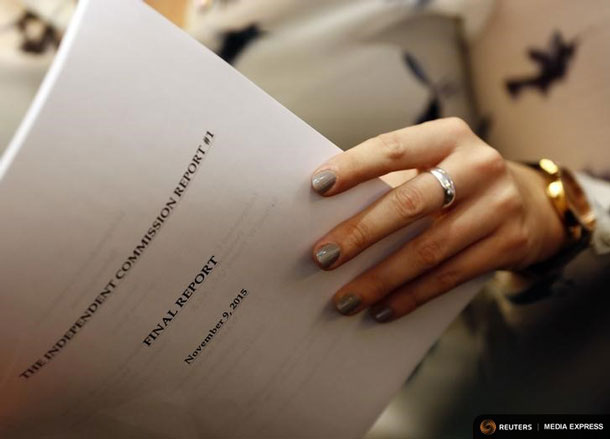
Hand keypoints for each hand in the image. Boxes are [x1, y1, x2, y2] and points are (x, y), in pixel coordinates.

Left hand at [310, 118, 566, 321]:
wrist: (529, 203)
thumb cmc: (457, 182)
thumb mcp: (433, 165)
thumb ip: (392, 181)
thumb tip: (330, 217)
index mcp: (449, 136)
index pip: (394, 149)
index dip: (354, 167)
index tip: (317, 187)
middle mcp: (478, 166)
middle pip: (409, 203)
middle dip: (361, 233)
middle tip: (323, 256)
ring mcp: (498, 206)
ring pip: (428, 249)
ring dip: (381, 278)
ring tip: (345, 298)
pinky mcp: (509, 244)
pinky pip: (449, 277)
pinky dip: (411, 296)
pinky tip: (382, 308)